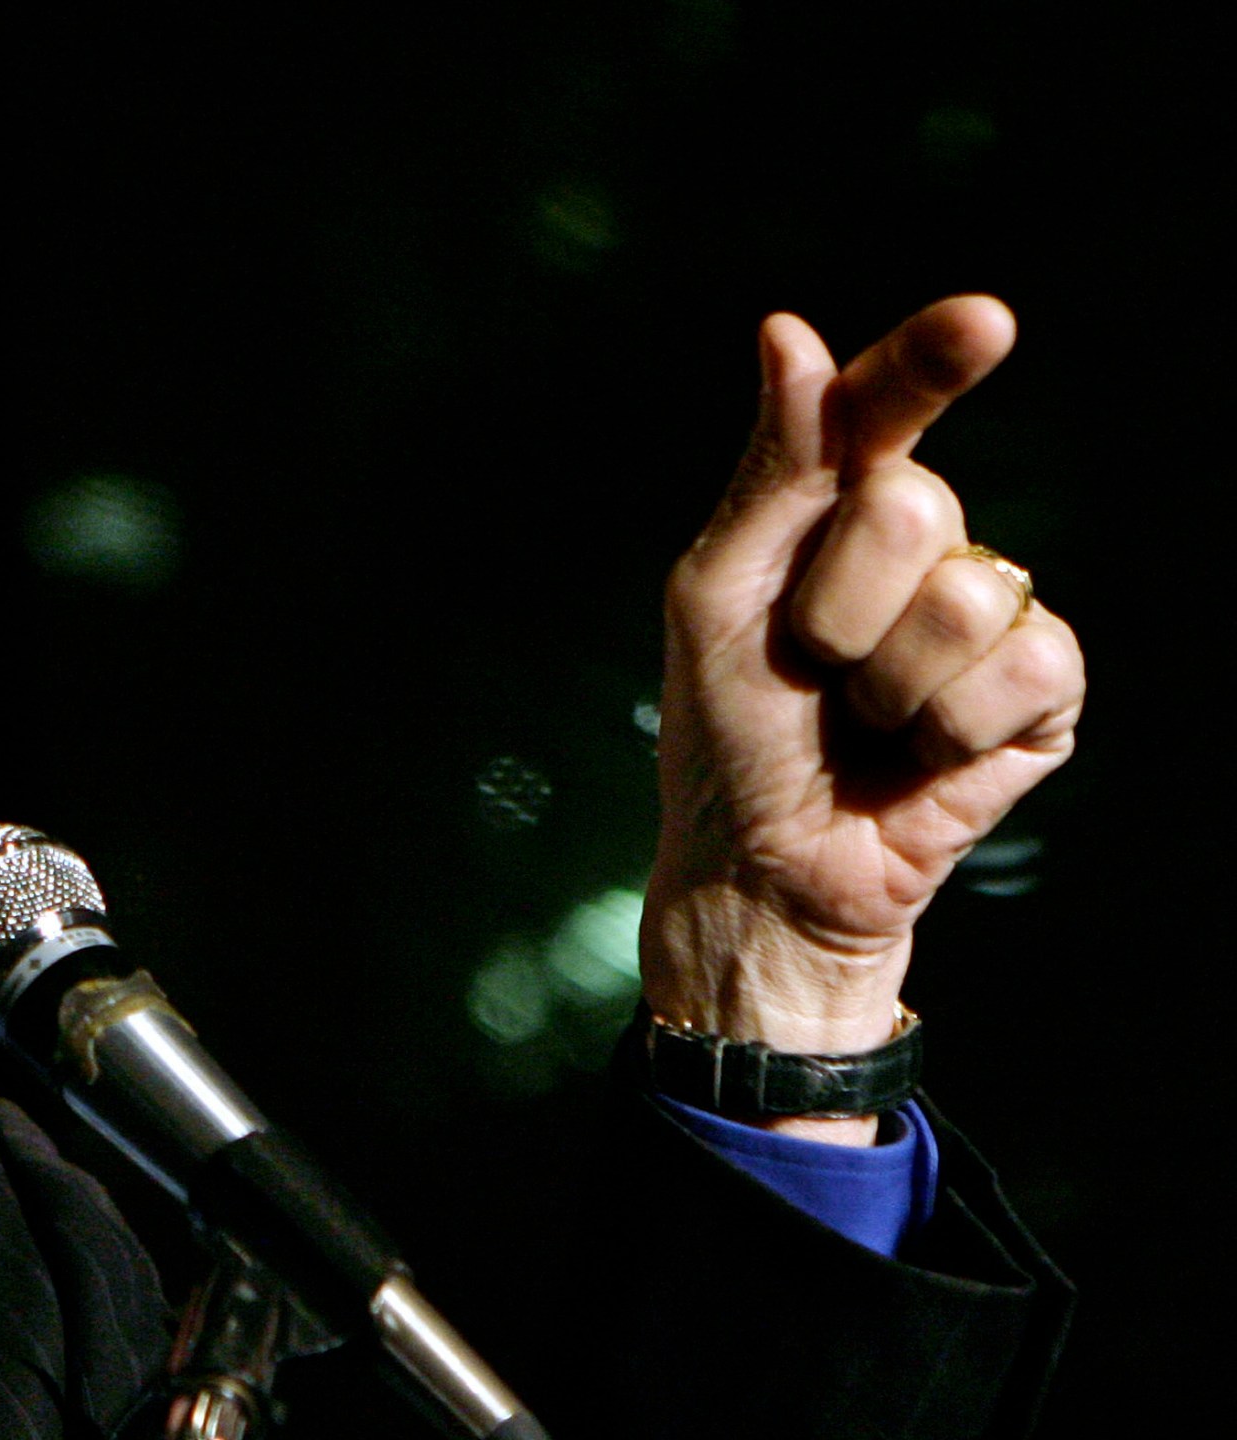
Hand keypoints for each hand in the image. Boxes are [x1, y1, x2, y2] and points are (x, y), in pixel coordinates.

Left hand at [641, 297, 1084, 1138]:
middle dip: (836, 601)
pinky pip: (1029, 664)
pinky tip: (920, 757)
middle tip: (808, 665)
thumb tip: (792, 332)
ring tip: (860, 720)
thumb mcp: (718, 595)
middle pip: (912, 505)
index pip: (884, 409)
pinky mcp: (1041, 694)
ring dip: (888, 679)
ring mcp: (989, 614)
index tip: (982, 322)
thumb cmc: (728, 730)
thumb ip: (770, 471)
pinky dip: (953, 727)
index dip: (929, 363)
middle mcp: (922, 545)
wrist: (766, 868)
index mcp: (831, 507)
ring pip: (968, 593)